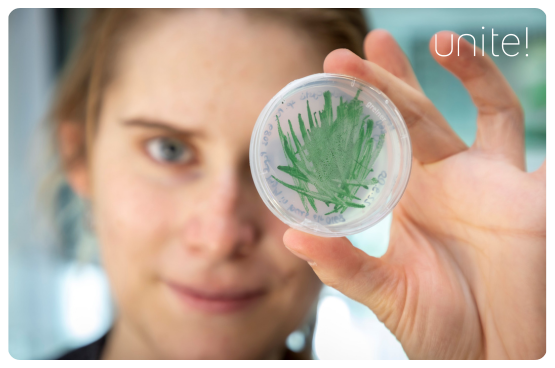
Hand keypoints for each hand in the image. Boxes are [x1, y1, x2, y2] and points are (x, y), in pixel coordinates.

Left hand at [283, 30, 545, 358]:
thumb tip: (293, 235)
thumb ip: (344, 265)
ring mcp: (488, 182)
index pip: (380, 141)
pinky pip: (525, 138)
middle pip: (414, 116)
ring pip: (470, 110)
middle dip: (383, 82)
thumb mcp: (387, 293)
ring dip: (451, 74)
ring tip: (421, 40)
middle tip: (344, 55)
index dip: (356, 113)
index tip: (324, 86)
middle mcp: (445, 183)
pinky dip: (511, 100)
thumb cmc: (444, 331)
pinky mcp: (529, 194)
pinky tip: (480, 60)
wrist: (497, 357)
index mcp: (409, 200)